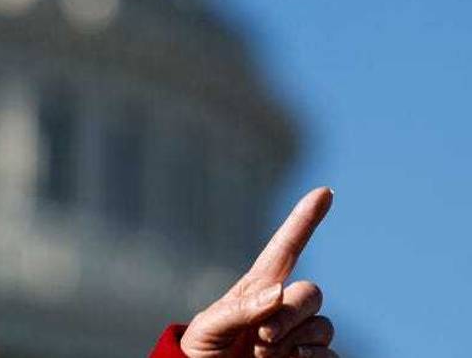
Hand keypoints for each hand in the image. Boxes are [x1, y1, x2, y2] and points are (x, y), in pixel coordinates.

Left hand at [179, 187, 336, 357]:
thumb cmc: (201, 354)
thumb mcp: (208, 328)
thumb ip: (239, 308)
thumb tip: (278, 291)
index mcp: (257, 289)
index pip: (286, 248)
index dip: (304, 220)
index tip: (325, 191)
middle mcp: (283, 307)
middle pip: (310, 294)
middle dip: (290, 315)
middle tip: (261, 338)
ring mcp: (301, 335)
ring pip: (323, 326)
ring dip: (296, 341)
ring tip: (263, 355)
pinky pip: (331, 355)